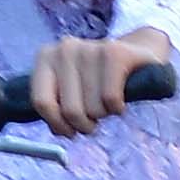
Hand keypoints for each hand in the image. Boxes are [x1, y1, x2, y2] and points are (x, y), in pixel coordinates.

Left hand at [32, 26, 173, 136]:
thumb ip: (56, 109)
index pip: (42, 102)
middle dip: (84, 123)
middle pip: (70, 110)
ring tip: (108, 102)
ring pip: (92, 107)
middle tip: (93, 118)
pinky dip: (117, 107)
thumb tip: (59, 131)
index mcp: (46, 57)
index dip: (57, 124)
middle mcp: (65, 48)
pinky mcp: (116, 52)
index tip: (69, 130)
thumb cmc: (98, 81)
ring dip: (103, 113)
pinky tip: (120, 99)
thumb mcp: (70, 92)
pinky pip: (110, 98)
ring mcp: (91, 48)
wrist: (137, 56)